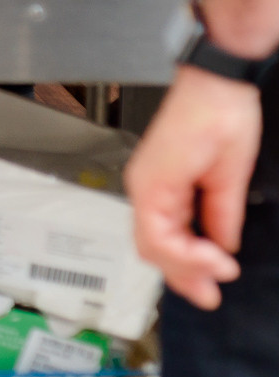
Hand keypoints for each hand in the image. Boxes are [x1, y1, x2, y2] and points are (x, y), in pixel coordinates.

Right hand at [129, 65, 261, 308]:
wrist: (213, 81)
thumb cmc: (216, 111)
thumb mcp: (231, 169)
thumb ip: (223, 212)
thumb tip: (223, 243)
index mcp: (154, 184)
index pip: (159, 241)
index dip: (190, 263)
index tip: (224, 269)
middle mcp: (145, 185)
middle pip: (151, 245)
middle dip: (180, 274)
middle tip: (210, 295)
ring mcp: (151, 182)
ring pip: (154, 236)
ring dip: (178, 262)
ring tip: (205, 282)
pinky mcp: (163, 178)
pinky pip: (163, 221)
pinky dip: (179, 242)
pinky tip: (200, 250)